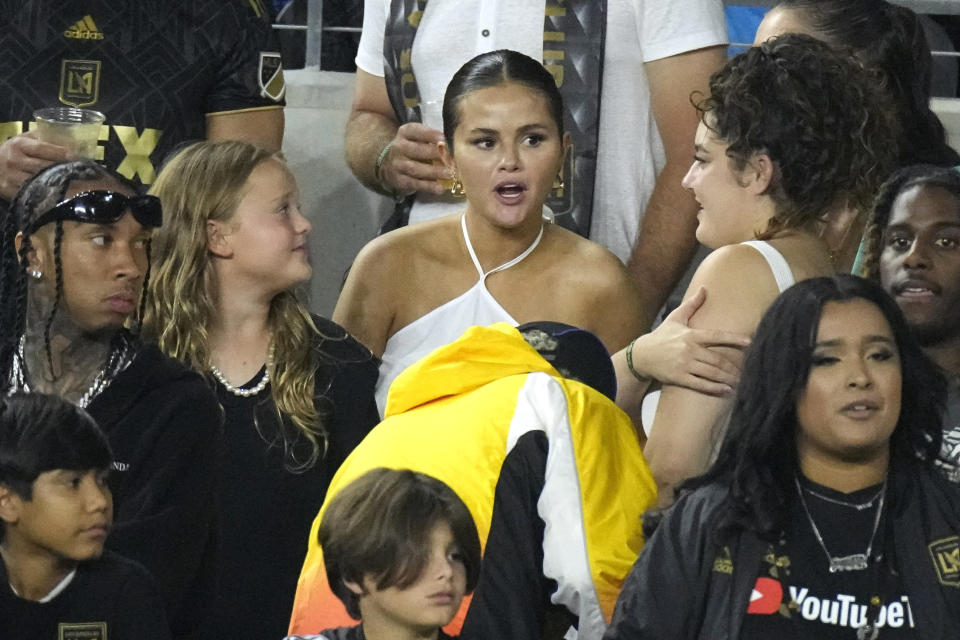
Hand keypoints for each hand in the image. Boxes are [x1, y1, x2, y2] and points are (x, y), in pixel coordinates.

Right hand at [0, 131, 71, 199]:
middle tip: (81, 171)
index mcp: (18, 145)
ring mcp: (13, 178)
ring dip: (58, 183)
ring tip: (76, 183)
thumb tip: (71, 138)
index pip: (41, 148)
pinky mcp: (13, 192)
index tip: (75, 156)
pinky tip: (62, 194)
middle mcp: (14, 161)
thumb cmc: (14, 151)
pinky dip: (49, 194)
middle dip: (62, 169)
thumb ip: (43, 137)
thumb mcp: (24, 140)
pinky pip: (34, 194)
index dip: (59, 152)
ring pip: (40, 182)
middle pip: (43, 167)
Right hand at [379, 123, 449, 195]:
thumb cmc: (413, 150)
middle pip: (417, 150)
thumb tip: (450, 147)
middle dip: (434, 154)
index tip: (443, 139)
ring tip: (449, 174)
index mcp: (405, 133)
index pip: (416, 131)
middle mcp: (399, 147)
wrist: (390, 165)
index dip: (430, 134)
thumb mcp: (417, 138)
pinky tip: (440, 188)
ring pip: (416, 168)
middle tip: (450, 159)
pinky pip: (415, 184)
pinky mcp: (400, 181)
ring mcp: (398, 165)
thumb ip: (431, 139)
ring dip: (434, 172)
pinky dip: (429, 186)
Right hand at [629, 287, 749, 394]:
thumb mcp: (675, 318)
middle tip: (747, 371)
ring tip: (739, 381)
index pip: (716, 336)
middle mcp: (689, 350)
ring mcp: (684, 365)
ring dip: (727, 378)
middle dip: (733, 367)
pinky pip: (700, 384)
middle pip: (717, 359)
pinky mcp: (679, 378)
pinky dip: (715, 388)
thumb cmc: (661, 336)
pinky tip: (726, 389)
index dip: (734, 339)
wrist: (642, 355)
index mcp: (691, 335)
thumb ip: (692, 304)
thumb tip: (704, 288)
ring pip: (711, 373)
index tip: (749, 342)